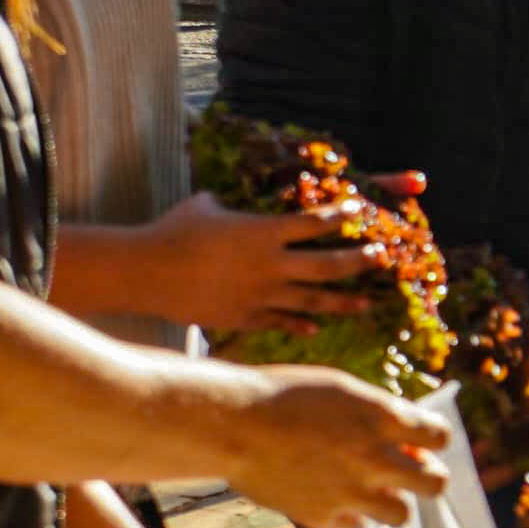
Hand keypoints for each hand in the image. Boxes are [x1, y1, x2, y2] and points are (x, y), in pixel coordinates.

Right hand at [152, 193, 379, 334]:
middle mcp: (270, 264)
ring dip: (342, 302)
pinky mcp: (245, 317)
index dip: (339, 215)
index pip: (314, 222)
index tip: (358, 210)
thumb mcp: (205, 205)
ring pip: (312, 300)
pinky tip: (314, 328)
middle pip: (327, 265)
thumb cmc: (173, 230)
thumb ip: (227, 205)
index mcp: (263, 231)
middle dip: (357, 261)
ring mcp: (261, 295)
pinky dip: (299, 324)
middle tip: (380, 258)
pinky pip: (280, 322)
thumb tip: (227, 199)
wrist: (148, 271)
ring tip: (366, 303)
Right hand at [212, 366, 445, 527]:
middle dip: (427, 477)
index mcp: (381, 418)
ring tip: (368, 488)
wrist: (231, 423)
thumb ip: (379, 413)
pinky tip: (332, 497)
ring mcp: (350, 492)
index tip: (417, 440)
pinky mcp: (324, 517)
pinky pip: (357, 527)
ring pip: (402, 515)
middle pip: (436, 484)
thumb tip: (409, 438)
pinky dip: (351, 516)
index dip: (432, 439)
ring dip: (391, 501)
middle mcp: (373, 458)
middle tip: (406, 471)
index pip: (440, 437)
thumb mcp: (340, 388)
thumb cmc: (283, 395)